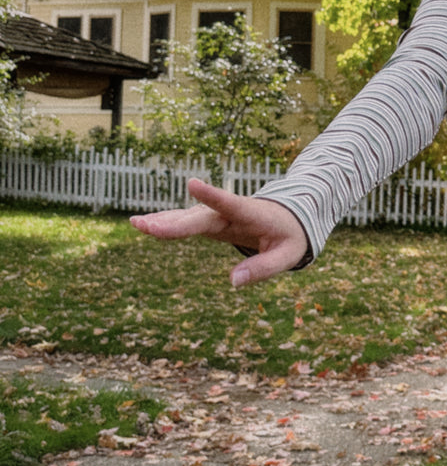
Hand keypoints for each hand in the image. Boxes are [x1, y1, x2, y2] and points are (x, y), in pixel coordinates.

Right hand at [130, 179, 309, 286]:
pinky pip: (185, 222)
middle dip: (174, 221)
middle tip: (147, 225)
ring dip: (163, 220)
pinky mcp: (210, 222)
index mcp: (252, 213)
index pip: (230, 203)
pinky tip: (142, 224)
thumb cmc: (290, 236)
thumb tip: (233, 282)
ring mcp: (217, 215)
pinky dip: (165, 223)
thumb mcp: (288, 255)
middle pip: (200, 216)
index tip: (192, 184)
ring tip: (137, 223)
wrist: (289, 217)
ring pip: (187, 217)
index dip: (212, 195)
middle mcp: (230, 211)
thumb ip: (263, 268)